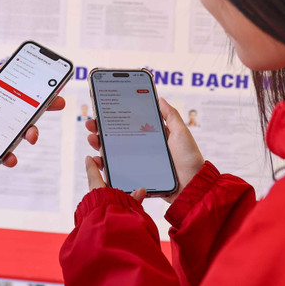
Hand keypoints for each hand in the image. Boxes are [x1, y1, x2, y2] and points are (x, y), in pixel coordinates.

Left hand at [0, 70, 65, 176]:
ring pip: (18, 129)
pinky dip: (10, 156)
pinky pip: (4, 152)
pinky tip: (10, 157)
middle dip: (42, 103)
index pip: (10, 80)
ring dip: (29, 132)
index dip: (29, 76)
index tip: (47, 75)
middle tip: (58, 102)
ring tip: (31, 136)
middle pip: (22, 104)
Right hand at [84, 97, 204, 202]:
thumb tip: (159, 98)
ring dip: (100, 144)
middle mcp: (142, 148)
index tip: (103, 109)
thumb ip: (171, 116)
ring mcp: (138, 162)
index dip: (116, 116)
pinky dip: (105, 164)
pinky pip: (117, 170)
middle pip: (118, 136)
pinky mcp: (136, 176)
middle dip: (102, 129)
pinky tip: (98, 159)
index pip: (130, 124)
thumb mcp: (181, 133)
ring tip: (92, 138)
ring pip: (114, 152)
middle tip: (92, 123)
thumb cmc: (190, 159)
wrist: (192, 188)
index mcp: (152, 136)